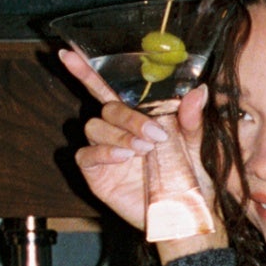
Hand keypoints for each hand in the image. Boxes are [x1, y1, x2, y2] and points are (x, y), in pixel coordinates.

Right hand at [60, 45, 226, 261]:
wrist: (188, 212)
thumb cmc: (192, 177)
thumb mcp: (197, 144)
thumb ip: (192, 119)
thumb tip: (197, 90)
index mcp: (137, 118)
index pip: (107, 90)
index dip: (86, 71)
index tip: (67, 53)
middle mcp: (117, 132)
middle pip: (106, 109)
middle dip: (129, 118)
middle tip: (155, 136)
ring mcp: (105, 153)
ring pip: (95, 128)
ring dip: (119, 135)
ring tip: (143, 150)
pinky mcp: (97, 174)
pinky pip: (87, 155)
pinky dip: (104, 152)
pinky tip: (124, 157)